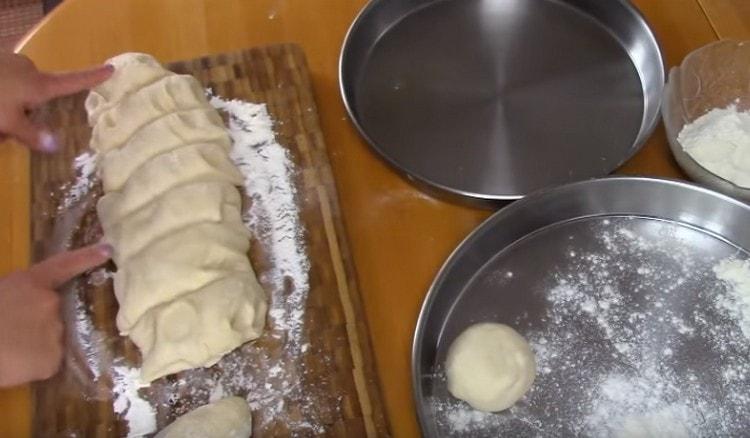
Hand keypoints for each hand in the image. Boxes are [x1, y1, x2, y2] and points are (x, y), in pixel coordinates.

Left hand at [0, 53, 112, 151]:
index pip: (74, 81)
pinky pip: (6, 84)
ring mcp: (11, 62)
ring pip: (20, 89)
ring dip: (12, 104)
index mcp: (41, 84)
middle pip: (40, 91)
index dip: (93, 77)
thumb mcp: (10, 121)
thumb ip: (32, 135)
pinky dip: (3, 97)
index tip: (111, 69)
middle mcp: (29, 69)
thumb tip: (56, 147)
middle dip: (30, 108)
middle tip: (14, 127)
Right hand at [0, 243, 111, 386]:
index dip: (86, 257)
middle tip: (8, 331)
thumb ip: (17, 295)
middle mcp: (50, 304)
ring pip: (49, 339)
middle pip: (51, 313)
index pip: (64, 265)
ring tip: (7, 348)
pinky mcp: (53, 360)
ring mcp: (55, 331)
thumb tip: (22, 305)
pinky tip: (13, 364)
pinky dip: (32, 365)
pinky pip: (47, 361)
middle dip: (35, 322)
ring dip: (33, 344)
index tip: (108, 249)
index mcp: (30, 283)